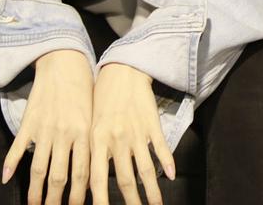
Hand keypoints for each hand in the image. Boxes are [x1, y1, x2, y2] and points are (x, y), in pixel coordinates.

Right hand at [2, 49, 93, 204]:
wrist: (64, 62)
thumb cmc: (84, 91)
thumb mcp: (94, 117)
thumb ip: (91, 143)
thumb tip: (92, 173)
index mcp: (84, 133)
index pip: (82, 174)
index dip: (78, 196)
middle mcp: (64, 133)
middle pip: (59, 176)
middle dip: (56, 200)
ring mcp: (45, 128)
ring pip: (38, 168)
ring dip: (35, 191)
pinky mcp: (29, 121)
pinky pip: (18, 146)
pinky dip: (10, 163)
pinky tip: (5, 178)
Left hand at [90, 63, 175, 204]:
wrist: (123, 70)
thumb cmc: (101, 98)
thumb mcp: (90, 124)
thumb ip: (91, 151)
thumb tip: (91, 180)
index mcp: (97, 140)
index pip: (97, 178)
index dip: (100, 200)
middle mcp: (117, 139)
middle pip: (125, 180)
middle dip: (131, 203)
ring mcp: (137, 133)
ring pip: (146, 169)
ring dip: (152, 191)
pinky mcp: (153, 124)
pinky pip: (161, 148)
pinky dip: (168, 163)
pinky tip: (172, 176)